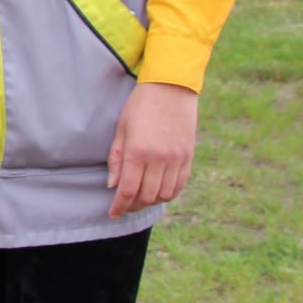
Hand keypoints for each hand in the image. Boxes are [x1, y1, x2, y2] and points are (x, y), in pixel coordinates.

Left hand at [106, 81, 198, 218]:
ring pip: (164, 195)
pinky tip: (158, 191)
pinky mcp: (189, 157)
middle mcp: (159, 159)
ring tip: (140, 199)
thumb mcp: (121, 129)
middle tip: (124, 206)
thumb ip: (116, 159)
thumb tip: (113, 186)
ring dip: (150, 202)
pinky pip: (179, 185)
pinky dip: (168, 194)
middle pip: (146, 196)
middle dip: (133, 205)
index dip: (119, 206)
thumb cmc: (140, 106)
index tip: (113, 214)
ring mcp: (177, 159)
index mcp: (138, 152)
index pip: (128, 190)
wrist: (171, 88)